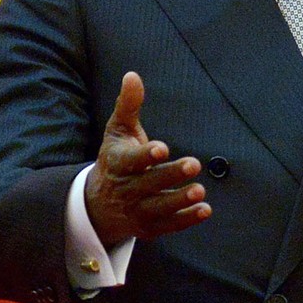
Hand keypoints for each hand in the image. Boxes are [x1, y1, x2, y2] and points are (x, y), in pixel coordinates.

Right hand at [85, 72, 211, 246]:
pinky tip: (204, 210)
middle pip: (149, 183)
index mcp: (118, 163)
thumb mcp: (118, 130)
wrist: (97, 204)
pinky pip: (168, 225)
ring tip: (200, 190)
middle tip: (194, 164)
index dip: (146, 155)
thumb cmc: (116, 158)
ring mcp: (136, 210)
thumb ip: (128, 105)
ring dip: (179, 200)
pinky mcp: (148, 227)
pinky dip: (185, 220)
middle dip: (171, 174)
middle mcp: (126, 188)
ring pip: (159, 207)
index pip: (131, 160)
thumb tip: (132, 75)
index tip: (162, 148)